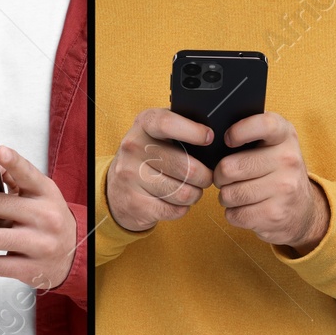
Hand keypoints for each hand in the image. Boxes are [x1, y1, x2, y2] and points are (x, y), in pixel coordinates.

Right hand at [106, 109, 213, 232]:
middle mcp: (132, 148)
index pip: (166, 124)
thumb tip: (220, 134)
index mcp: (143, 125)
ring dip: (194, 195)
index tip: (209, 138)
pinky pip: (175, 210)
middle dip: (205, 177)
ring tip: (189, 189)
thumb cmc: (150, 157)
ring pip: (185, 193)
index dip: (193, 131)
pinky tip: (174, 201)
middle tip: (204, 177)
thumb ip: (183, 128)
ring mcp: (130, 176)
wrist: (116, 189)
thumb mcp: (158, 134)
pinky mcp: (134, 202)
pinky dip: (181, 209)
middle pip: (188, 168)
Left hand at [215, 112, 327, 254]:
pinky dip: (233, 214)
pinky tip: (246, 209)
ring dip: (226, 197)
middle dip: (219, 176)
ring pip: (228, 194)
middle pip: (229, 167)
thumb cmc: (274, 171)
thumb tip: (208, 135)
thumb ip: (247, 133)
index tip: (228, 140)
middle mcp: (289, 160)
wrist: (303, 210)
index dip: (239, 131)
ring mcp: (286, 188)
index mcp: (285, 136)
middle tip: (228, 178)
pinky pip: (235, 214)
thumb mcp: (270, 145)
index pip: (264, 125)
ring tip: (238, 193)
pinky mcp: (277, 214)